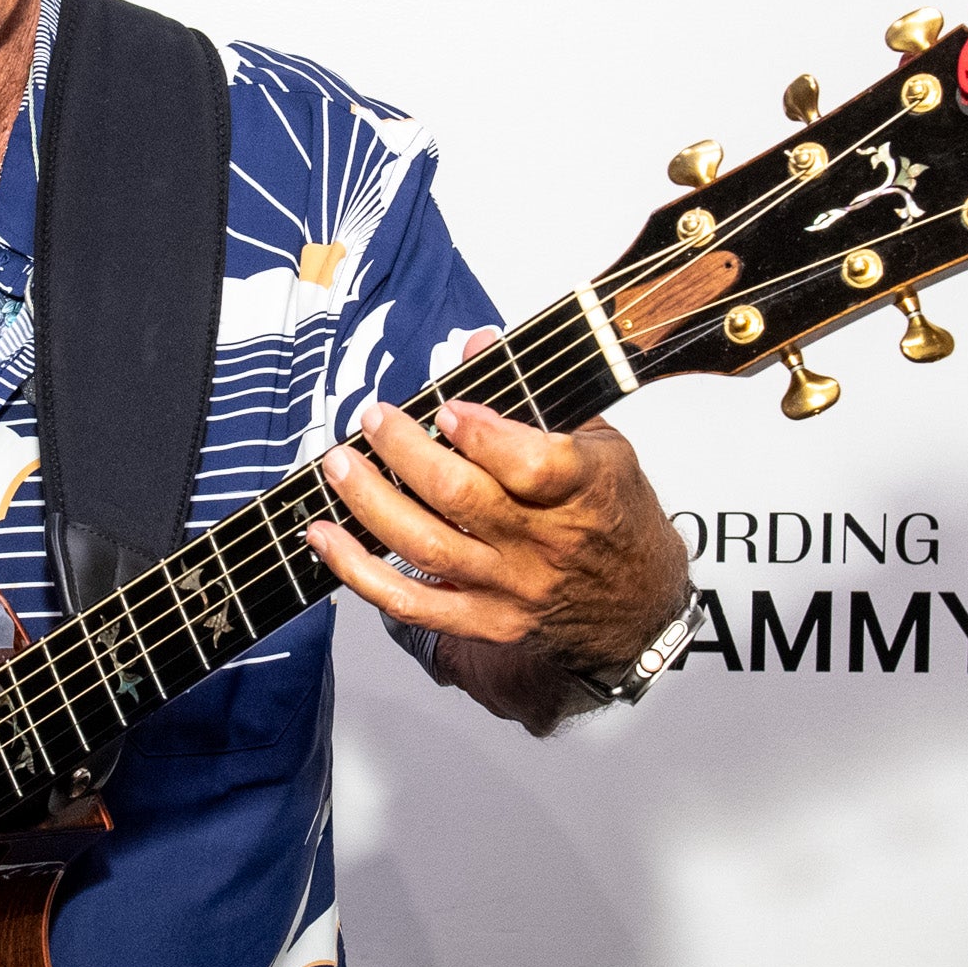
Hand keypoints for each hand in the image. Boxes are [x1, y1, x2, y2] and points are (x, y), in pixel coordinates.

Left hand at [305, 337, 690, 715]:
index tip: (447, 406)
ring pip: (428, 547)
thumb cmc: (615, 515)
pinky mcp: (487, 622)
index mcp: (583, 490)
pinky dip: (361, 573)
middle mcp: (545, 543)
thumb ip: (534, 397)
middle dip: (405, 453)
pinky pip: (414, 603)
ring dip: (372, 503)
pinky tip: (329, 539)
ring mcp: (513, 587)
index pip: (531, 464)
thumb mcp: (599, 442)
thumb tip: (475, 345)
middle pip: (462, 499)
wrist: (638, 606)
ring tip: (341, 465)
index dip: (483, 434)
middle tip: (375, 420)